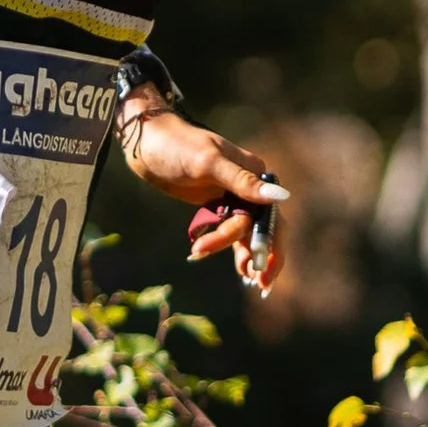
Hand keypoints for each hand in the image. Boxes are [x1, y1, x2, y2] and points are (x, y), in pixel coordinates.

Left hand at [119, 103, 289, 291]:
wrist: (146, 141)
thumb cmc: (177, 146)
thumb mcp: (208, 163)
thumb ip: (242, 182)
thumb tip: (281, 196)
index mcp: (255, 172)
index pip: (270, 214)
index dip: (271, 243)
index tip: (261, 268)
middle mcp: (248, 185)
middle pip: (263, 227)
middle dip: (264, 255)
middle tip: (260, 285)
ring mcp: (231, 196)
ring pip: (246, 232)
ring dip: (246, 255)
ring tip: (246, 279)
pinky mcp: (215, 204)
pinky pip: (230, 231)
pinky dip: (229, 247)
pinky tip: (235, 268)